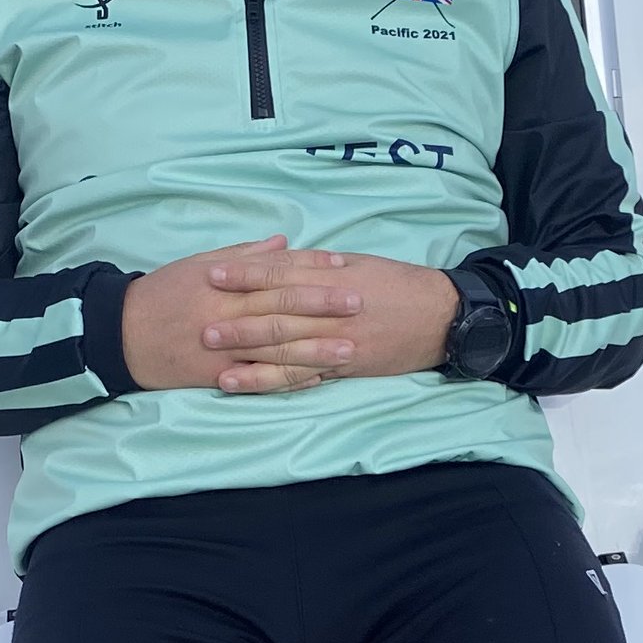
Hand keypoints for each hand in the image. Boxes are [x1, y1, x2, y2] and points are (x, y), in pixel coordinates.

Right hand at [121, 238, 360, 394]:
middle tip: (360, 302)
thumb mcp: (199, 264)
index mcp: (225, 282)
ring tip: (350, 348)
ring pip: (276, 347)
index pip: (276, 271)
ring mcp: (224, 349)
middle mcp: (227, 314)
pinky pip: (259, 379)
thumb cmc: (163, 295)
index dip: (311, 266)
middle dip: (323, 305)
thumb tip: (283, 243)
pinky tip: (318, 378)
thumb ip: (244, 255)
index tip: (342, 263)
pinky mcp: (218, 376)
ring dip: (316, 348)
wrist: (121, 335)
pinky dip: (288, 379)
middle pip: (282, 307)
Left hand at [201, 246, 457, 390]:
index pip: (281, 275)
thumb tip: (282, 257)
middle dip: (238, 319)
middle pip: (277, 315)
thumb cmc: (399, 285)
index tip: (213, 273)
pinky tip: (248, 385)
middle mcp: (333, 313)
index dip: (246, 275)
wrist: (442, 317)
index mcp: (333, 280)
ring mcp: (338, 344)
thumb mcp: (359, 265)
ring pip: (286, 351)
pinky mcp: (345, 369)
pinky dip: (274, 382)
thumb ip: (317, 265)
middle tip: (200, 322)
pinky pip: (304, 377)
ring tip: (216, 360)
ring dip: (249, 356)